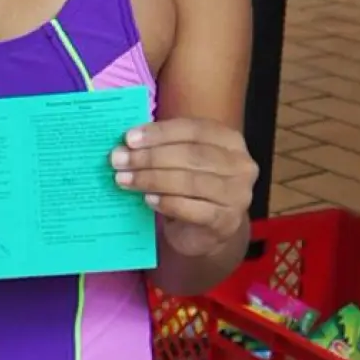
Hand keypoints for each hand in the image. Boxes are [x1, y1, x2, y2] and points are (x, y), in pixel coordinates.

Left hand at [111, 118, 256, 257]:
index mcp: (230, 140)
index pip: (193, 130)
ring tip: (125, 179)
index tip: (129, 138)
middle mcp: (241, 166)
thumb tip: (125, 145)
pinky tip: (148, 199)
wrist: (208, 229)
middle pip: (191, 155)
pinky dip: (166, 202)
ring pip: (190, 182)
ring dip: (152, 179)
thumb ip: (161, 147)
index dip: (159, 133)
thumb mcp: (180, 159)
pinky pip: (192, 209)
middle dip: (150, 157)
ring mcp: (237, 195)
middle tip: (119, 160)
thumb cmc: (191, 185)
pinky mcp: (226, 222)